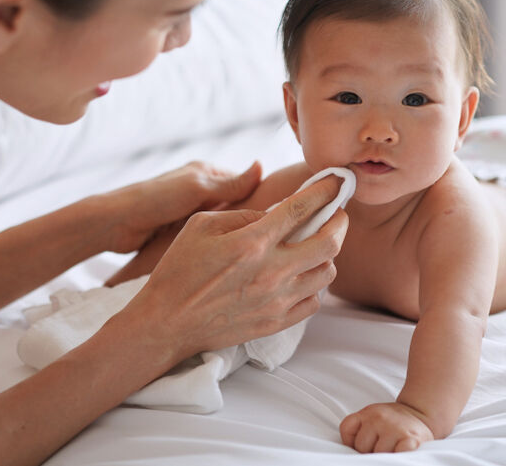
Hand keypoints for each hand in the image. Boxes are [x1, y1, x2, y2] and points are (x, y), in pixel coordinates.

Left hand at [105, 161, 262, 253]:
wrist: (116, 225)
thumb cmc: (155, 199)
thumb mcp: (197, 188)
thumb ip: (230, 182)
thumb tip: (261, 165)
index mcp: (206, 173)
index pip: (243, 184)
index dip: (259, 199)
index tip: (274, 219)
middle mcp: (200, 190)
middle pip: (234, 206)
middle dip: (246, 220)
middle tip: (263, 239)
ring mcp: (191, 211)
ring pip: (222, 223)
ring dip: (230, 234)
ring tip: (248, 250)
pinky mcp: (182, 230)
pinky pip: (207, 236)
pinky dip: (216, 243)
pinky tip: (227, 256)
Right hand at [127, 174, 348, 357]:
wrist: (166, 323)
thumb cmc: (179, 270)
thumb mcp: (201, 225)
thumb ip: (244, 214)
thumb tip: (276, 213)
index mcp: (251, 242)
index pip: (302, 209)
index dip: (325, 191)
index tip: (336, 181)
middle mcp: (271, 272)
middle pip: (330, 243)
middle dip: (339, 221)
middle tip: (335, 214)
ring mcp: (276, 301)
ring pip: (327, 273)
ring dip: (326, 254)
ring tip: (314, 245)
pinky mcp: (276, 323)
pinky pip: (314, 301)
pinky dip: (314, 284)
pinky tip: (301, 275)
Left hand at [340, 402, 435, 452]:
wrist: (421, 414)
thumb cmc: (392, 423)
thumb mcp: (373, 418)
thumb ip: (360, 430)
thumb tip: (353, 455)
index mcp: (368, 412)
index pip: (346, 429)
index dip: (352, 441)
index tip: (364, 443)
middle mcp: (379, 417)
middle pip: (361, 446)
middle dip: (369, 451)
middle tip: (382, 446)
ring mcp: (395, 428)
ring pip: (378, 454)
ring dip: (385, 455)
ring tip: (393, 448)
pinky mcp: (410, 440)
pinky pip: (397, 455)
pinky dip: (398, 456)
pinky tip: (401, 450)